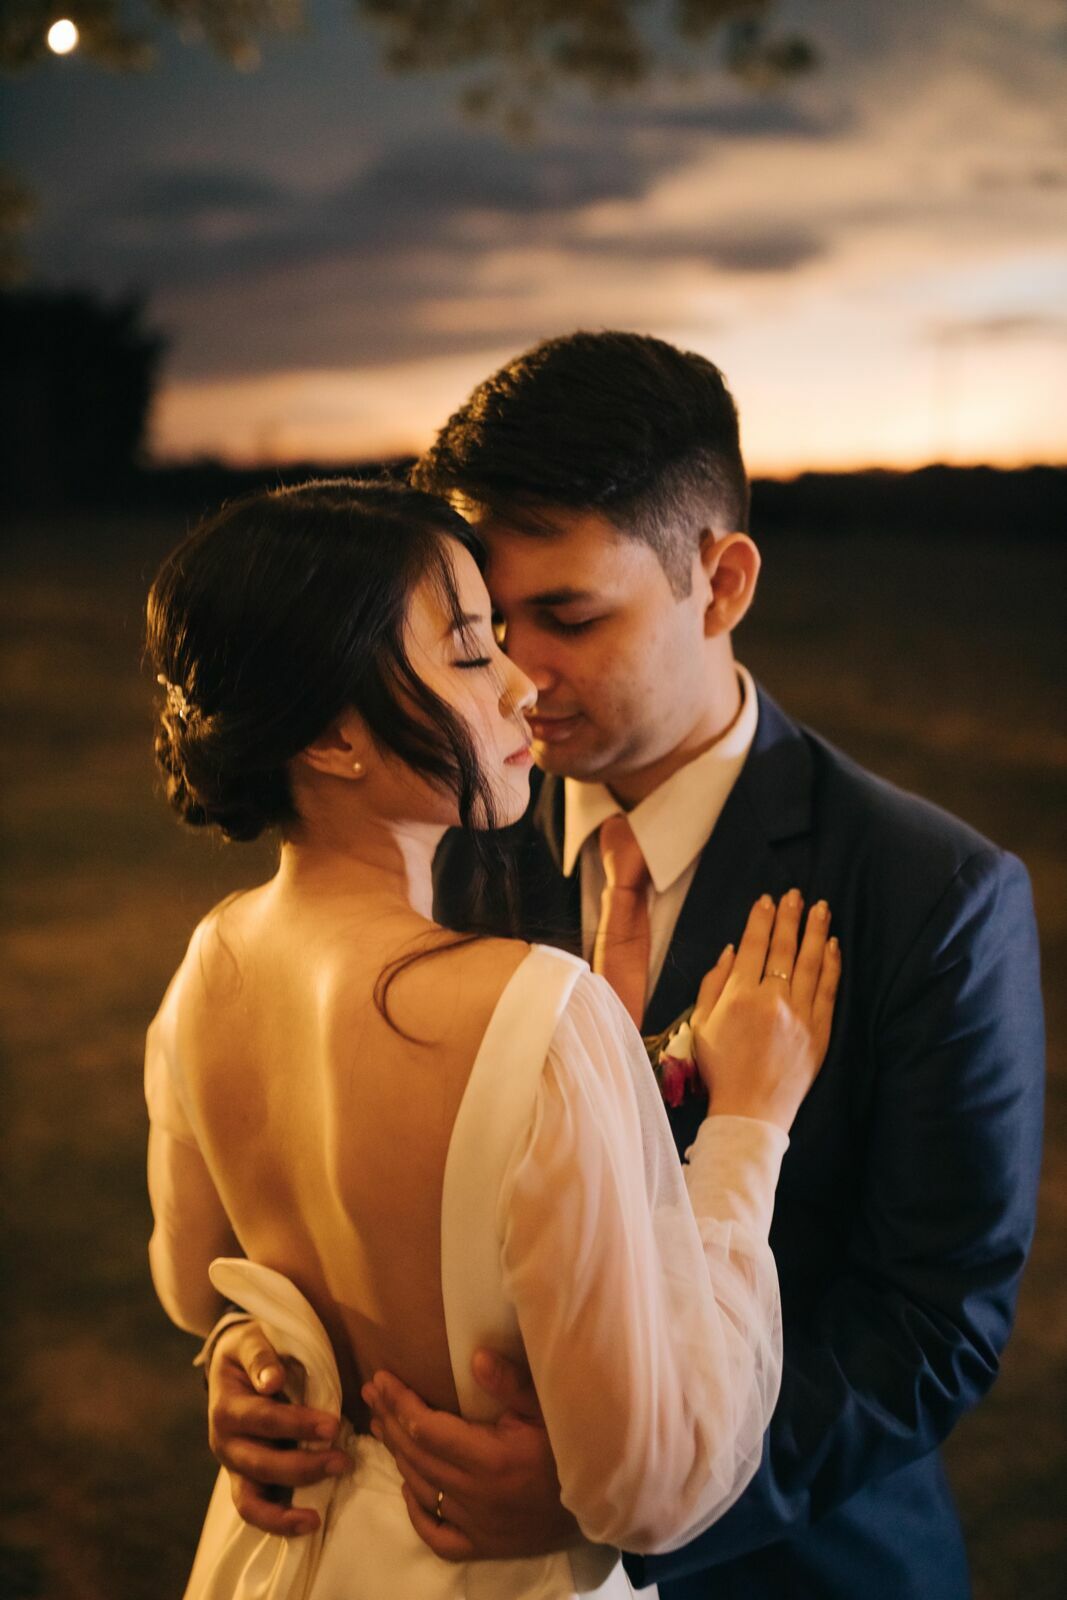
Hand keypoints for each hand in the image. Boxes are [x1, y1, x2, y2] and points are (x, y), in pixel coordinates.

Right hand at [206, 1320, 347, 1535]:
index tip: (333, 1424)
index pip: (264, 1419)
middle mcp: (225, 1443)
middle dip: (303, 1466)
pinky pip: (256, 1511)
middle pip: (260, 1465)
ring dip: (286, 1510)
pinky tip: (309, 1523)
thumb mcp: (251, 1340)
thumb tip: (271, 1380)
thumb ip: (260, 1357)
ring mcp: (234, 1467)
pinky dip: (278, 1523)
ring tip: (318, 1515)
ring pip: (251, 1502)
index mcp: (226, 1407)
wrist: (233, 1365)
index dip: (297, 1424)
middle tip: (343, 1460)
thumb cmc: (249, 1350)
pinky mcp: (245, 1482)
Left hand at [362, 1351, 578, 1561]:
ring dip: (396, 1455)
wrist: (605, 1503)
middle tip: (371, 1393)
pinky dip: (416, 1511)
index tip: (382, 1378)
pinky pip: (437, 1536)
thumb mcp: (551, 1407)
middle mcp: (477, 1496)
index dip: (400, 1402)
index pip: (428, 1429)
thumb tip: (474, 1357)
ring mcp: (478, 1526)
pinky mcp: (484, 1546)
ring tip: (380, 1425)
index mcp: (491, 1459)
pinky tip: (407, 1487)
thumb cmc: (576, 1446)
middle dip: (389, 1420)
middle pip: (417, 1456)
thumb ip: (512, 1383)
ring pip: (422, 1489)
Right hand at [692, 891, 839, 1130]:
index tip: (768, 900)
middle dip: (791, 917)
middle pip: (784, 948)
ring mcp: (800, 1015)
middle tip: (797, 895)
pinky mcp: (820, 1031)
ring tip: (821, 908)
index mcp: (739, 996)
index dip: (761, 920)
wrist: (750, 1111)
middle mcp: (772, 999)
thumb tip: (731, 951)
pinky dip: (831, 965)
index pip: (754, 946)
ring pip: (810, 963)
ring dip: (816, 932)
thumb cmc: (720, 1068)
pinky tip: (834, 946)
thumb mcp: (701, 1024)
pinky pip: (828, 990)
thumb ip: (713, 984)